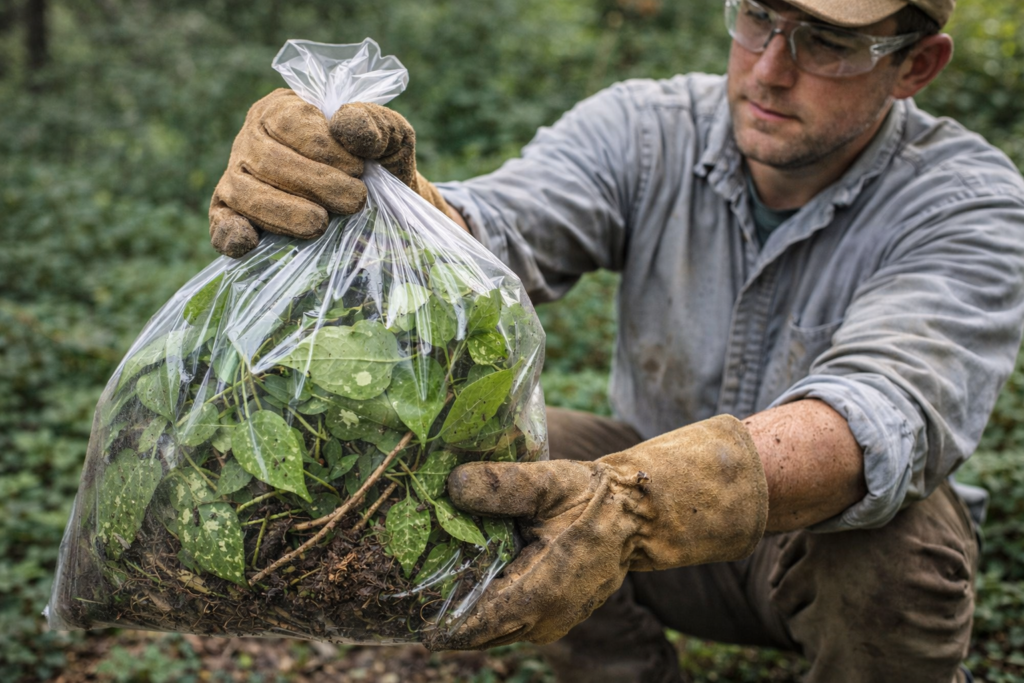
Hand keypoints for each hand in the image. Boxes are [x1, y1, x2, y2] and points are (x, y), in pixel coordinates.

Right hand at [209, 90, 451, 256]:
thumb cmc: (380, 165)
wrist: (382, 210)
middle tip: (354, 201)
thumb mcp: (390, 138)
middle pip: (267, 159)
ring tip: (321, 224)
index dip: (323, 148)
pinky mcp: (232, 214)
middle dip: (314, 184)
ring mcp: (238, 177)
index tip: (360, 170)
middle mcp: (253, 139)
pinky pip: (220, 223)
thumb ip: (376, 124)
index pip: (288, 122)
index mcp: (284, 109)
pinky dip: (230, 233)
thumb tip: (343, 125)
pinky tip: (250, 242)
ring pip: (244, 191)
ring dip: (284, 211)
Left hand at [426, 415, 768, 650]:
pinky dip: (481, 607)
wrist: (634, 516)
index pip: (477, 624)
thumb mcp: (549, 482)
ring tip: (420, 583)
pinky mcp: (548, 618)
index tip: (400, 608)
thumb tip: (453, 484)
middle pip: (477, 632)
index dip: (437, 621)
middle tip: (399, 587)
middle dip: (441, 615)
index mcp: (543, 592)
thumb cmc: (591, 497)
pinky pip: (505, 622)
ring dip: (461, 612)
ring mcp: (548, 624)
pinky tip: (457, 579)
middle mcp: (544, 620)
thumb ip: (503, 484)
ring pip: (490, 630)